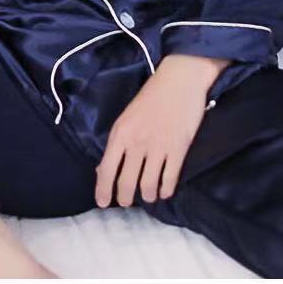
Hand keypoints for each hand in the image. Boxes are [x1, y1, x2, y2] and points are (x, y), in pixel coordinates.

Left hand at [94, 55, 222, 207]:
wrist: (180, 79)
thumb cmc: (151, 96)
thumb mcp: (127, 117)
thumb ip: (117, 143)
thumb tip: (104, 170)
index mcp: (121, 132)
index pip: (107, 169)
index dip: (103, 190)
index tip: (102, 203)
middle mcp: (137, 142)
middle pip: (127, 183)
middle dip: (125, 198)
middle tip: (127, 201)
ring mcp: (159, 147)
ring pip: (148, 186)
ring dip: (147, 196)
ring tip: (148, 195)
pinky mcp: (179, 149)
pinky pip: (170, 179)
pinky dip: (165, 190)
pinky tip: (164, 190)